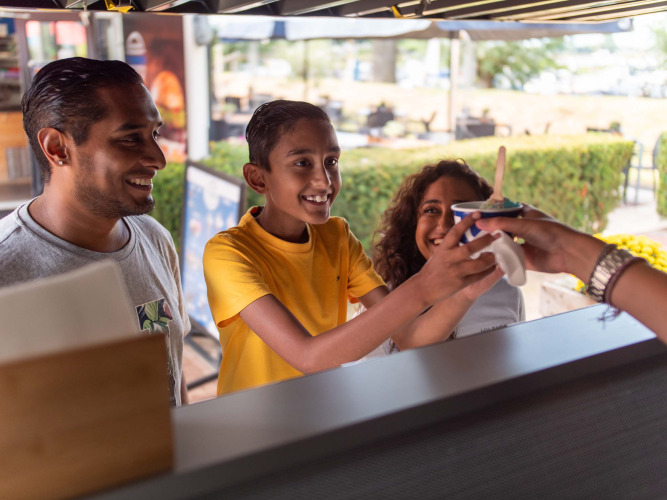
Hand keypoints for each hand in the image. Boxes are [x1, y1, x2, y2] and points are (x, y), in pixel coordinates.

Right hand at [419, 211, 498, 303]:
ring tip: (496, 254)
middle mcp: (450, 258)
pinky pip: (479, 276)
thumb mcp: (439, 253)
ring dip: (491, 258)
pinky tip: (493, 267)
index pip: (456, 231)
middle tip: (497, 234)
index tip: (478, 214)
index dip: (467, 221)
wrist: (423, 288)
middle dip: (486, 240)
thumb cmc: (433, 269)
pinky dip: (488, 271)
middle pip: (471, 247)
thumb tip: (466, 233)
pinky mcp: (461, 283)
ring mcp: (456, 271)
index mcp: (443, 248)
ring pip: (479, 263)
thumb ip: (452, 245)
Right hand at [475, 205, 604, 278]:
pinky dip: (498, 257)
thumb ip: (500, 223)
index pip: (503, 210)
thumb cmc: (550, 232)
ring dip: (491, 244)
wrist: (567, 253)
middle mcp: (521, 228)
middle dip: (487, 230)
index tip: (474, 214)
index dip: (490, 212)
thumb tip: (478, 223)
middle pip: (500, 228)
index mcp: (524, 214)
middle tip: (469, 231)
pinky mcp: (522, 258)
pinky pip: (507, 258)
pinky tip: (484, 257)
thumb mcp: (523, 224)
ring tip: (473, 244)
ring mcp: (521, 243)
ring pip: (502, 243)